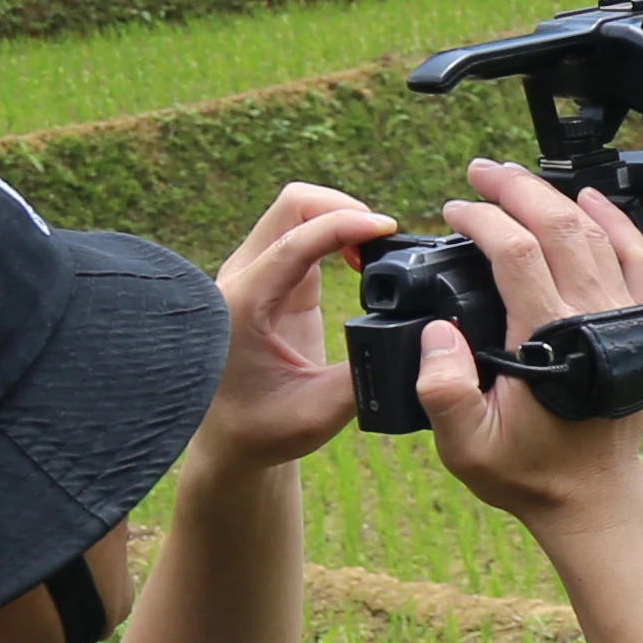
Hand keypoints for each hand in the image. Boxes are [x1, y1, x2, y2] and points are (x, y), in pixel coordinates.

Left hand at [193, 182, 393, 472]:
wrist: (229, 437)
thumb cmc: (264, 429)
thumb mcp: (318, 412)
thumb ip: (363, 377)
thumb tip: (414, 344)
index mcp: (242, 306)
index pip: (294, 241)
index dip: (343, 225)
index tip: (388, 229)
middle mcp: (241, 280)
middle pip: (292, 205)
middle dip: (344, 209)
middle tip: (384, 241)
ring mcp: (255, 274)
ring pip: (298, 212)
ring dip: (341, 218)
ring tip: (377, 252)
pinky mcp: (272, 279)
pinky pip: (305, 233)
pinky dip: (338, 233)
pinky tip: (363, 261)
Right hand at [413, 160, 642, 523]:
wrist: (592, 496)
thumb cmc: (528, 470)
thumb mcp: (466, 445)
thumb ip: (443, 390)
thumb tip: (435, 331)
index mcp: (551, 340)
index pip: (516, 253)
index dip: (483, 220)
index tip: (455, 210)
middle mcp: (596, 320)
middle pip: (560, 227)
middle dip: (516, 189)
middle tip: (479, 172)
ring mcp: (627, 319)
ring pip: (599, 234)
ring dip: (557, 197)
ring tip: (517, 179)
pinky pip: (641, 258)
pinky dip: (617, 222)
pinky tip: (589, 200)